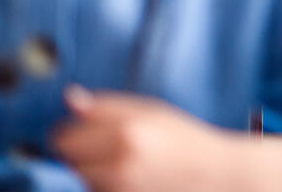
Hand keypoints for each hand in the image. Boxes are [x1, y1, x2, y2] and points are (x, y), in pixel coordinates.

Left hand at [52, 86, 243, 191]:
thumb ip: (108, 106)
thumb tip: (69, 98)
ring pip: (77, 177)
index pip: (64, 133)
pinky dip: (103, 187)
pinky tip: (127, 182)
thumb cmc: (186, 140)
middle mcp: (120, 159)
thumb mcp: (153, 112)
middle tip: (105, 152)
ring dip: (90, 173)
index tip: (86, 133)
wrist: (217, 175)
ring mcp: (120, 186)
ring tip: (122, 168)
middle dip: (79, 153)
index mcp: (127, 128)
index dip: (74, 132)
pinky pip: (94, 190)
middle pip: (65, 158)